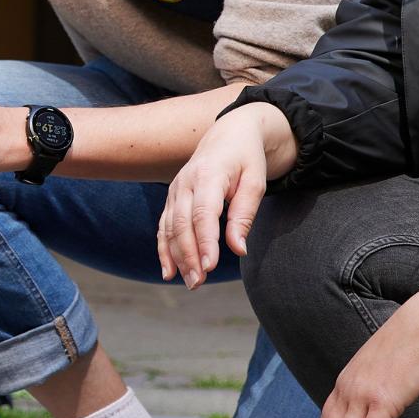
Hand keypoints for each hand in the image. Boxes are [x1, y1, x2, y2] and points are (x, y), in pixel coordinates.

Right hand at [158, 103, 289, 287]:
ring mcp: (175, 190)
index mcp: (208, 175)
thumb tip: (237, 249)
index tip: (209, 266)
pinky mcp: (172, 199)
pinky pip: (163, 226)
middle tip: (199, 282)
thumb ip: (244, 214)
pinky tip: (169, 272)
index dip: (204, 241)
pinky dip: (164, 249)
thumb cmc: (246, 159)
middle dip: (188, 255)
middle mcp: (185, 182)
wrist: (229, 134)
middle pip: (182, 224)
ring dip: (177, 257)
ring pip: (170, 228)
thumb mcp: (255, 182)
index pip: (203, 213)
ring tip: (190, 282)